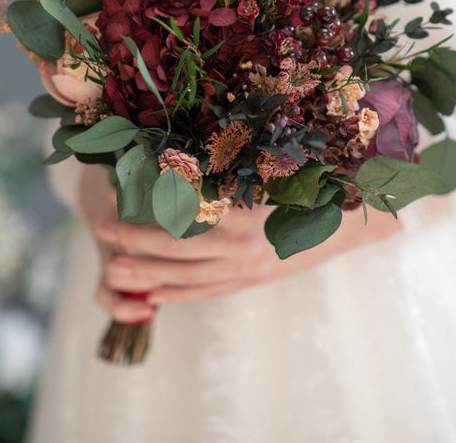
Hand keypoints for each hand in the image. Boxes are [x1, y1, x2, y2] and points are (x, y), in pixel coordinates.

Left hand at [92, 192, 402, 318]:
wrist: (354, 222)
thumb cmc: (314, 186)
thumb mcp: (272, 173)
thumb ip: (228, 175)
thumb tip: (181, 161)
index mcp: (244, 221)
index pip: (178, 223)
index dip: (142, 218)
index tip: (112, 206)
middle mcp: (243, 252)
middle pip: (176, 253)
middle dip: (135, 245)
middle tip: (102, 235)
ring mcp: (248, 271)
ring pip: (188, 278)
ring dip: (149, 274)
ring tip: (115, 271)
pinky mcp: (253, 281)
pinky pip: (209, 292)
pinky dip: (180, 293)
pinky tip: (154, 294)